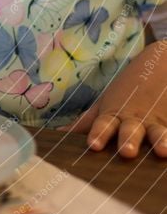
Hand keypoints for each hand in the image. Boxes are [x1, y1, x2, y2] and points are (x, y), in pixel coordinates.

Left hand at [58, 42, 166, 157]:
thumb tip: (57, 136)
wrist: (163, 61)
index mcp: (115, 114)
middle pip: (130, 130)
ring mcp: (158, 120)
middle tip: (127, 152)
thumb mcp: (105, 103)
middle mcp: (136, 119)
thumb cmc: (128, 90)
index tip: (93, 145)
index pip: (104, 125)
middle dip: (128, 140)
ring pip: (159, 132)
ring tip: (162, 151)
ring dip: (160, 141)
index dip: (99, 134)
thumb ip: (86, 123)